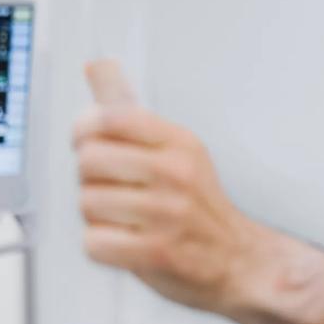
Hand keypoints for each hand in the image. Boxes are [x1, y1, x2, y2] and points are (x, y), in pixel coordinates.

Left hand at [73, 60, 265, 314]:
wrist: (238, 259)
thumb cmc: (198, 204)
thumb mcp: (175, 148)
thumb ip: (128, 110)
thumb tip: (97, 64)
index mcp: (179, 143)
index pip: (112, 117)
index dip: (86, 130)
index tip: (91, 142)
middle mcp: (175, 173)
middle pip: (89, 160)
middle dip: (90, 178)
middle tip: (113, 187)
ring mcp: (167, 214)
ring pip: (87, 203)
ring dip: (96, 216)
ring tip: (123, 218)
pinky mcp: (156, 252)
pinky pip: (94, 242)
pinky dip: (102, 246)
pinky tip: (124, 241)